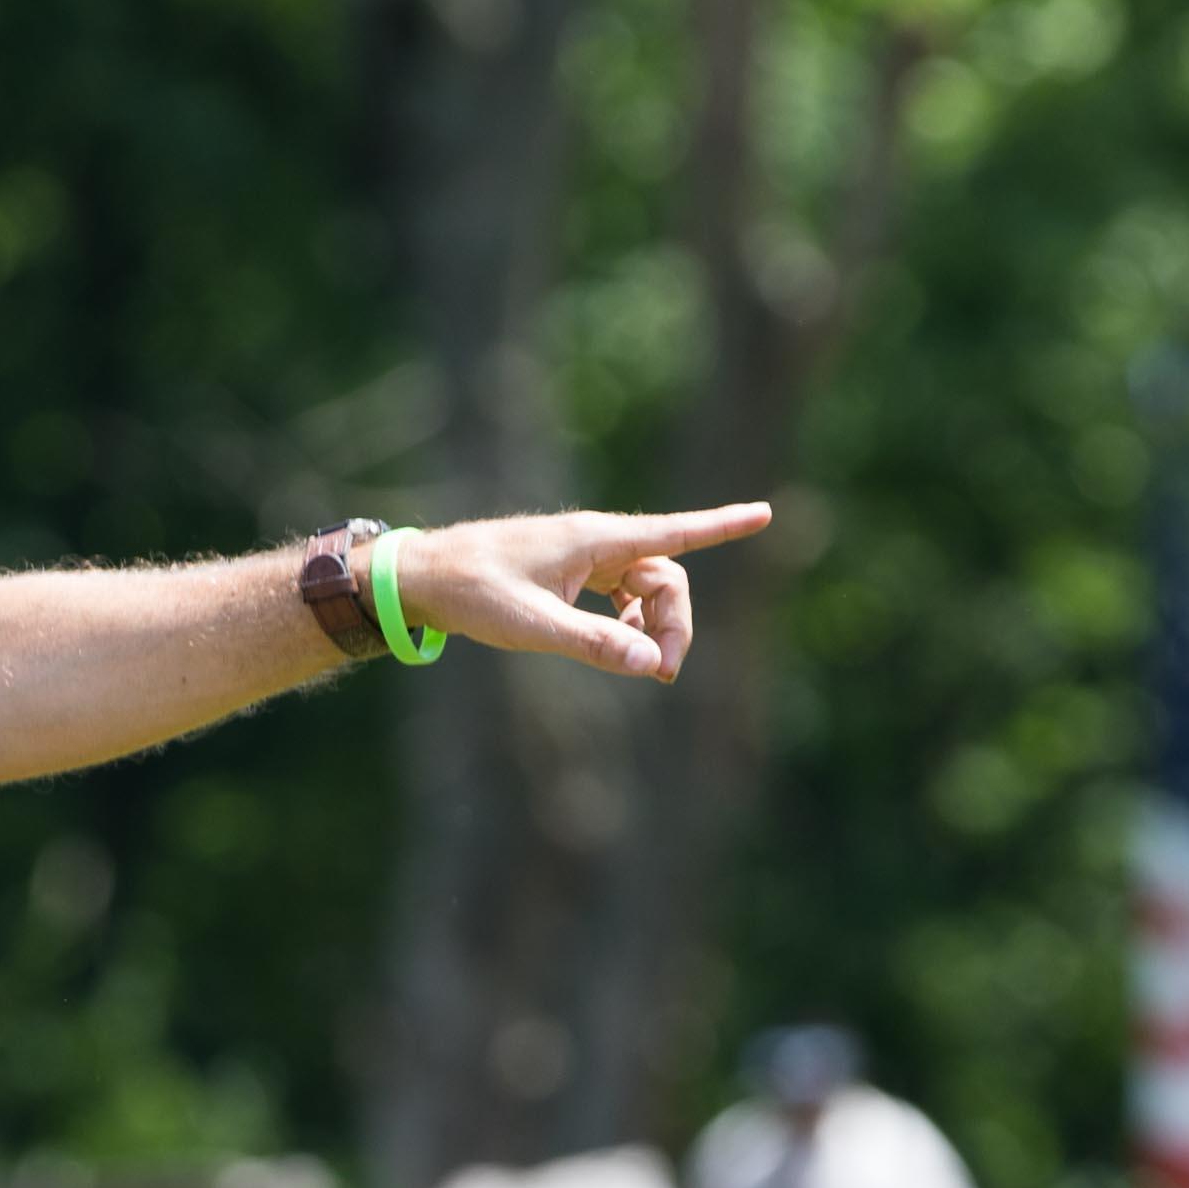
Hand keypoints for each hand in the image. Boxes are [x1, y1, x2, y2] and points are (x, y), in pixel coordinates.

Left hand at [385, 503, 771, 683]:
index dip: (721, 526)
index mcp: (595, 540)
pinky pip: (622, 591)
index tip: (764, 514)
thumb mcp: (533, 627)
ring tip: (645, 665)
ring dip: (655, 624)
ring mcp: (585, 555)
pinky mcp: (571, 571)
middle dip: (675, 623)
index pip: (673, 533)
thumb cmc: (474, 593)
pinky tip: (618, 644)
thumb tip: (651, 662)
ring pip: (646, 586)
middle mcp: (597, 541)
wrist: (424, 575)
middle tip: (663, 673)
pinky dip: (630, 619)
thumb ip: (595, 644)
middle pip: (666, 576)